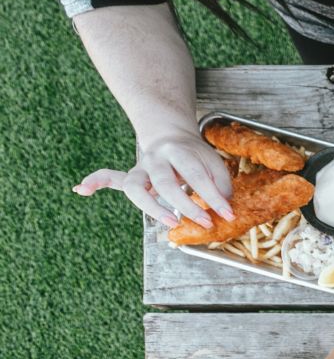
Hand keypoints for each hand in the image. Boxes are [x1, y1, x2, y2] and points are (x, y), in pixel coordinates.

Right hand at [75, 131, 233, 228]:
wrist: (172, 137)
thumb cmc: (195, 156)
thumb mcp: (214, 163)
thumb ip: (220, 184)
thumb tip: (224, 208)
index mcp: (181, 151)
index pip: (198, 175)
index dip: (214, 197)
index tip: (226, 214)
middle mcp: (156, 158)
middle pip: (165, 182)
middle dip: (185, 205)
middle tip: (203, 220)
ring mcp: (141, 167)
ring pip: (135, 186)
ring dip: (150, 207)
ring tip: (169, 221)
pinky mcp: (131, 176)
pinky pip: (109, 177)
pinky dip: (95, 182)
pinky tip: (82, 190)